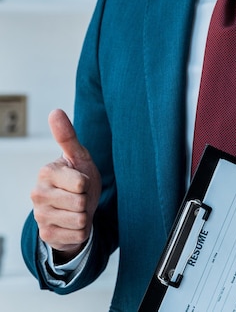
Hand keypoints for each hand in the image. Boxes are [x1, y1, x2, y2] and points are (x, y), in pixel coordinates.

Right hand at [30, 109, 101, 262]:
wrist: (76, 207)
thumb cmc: (78, 177)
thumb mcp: (78, 156)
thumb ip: (67, 136)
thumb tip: (55, 111)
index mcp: (46, 173)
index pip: (80, 182)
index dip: (87, 182)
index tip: (80, 179)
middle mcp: (37, 195)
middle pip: (80, 202)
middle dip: (86, 199)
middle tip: (80, 195)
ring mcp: (40, 216)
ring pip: (80, 219)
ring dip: (85, 214)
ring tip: (77, 207)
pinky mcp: (46, 235)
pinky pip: (78, 234)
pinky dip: (81, 229)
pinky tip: (73, 222)